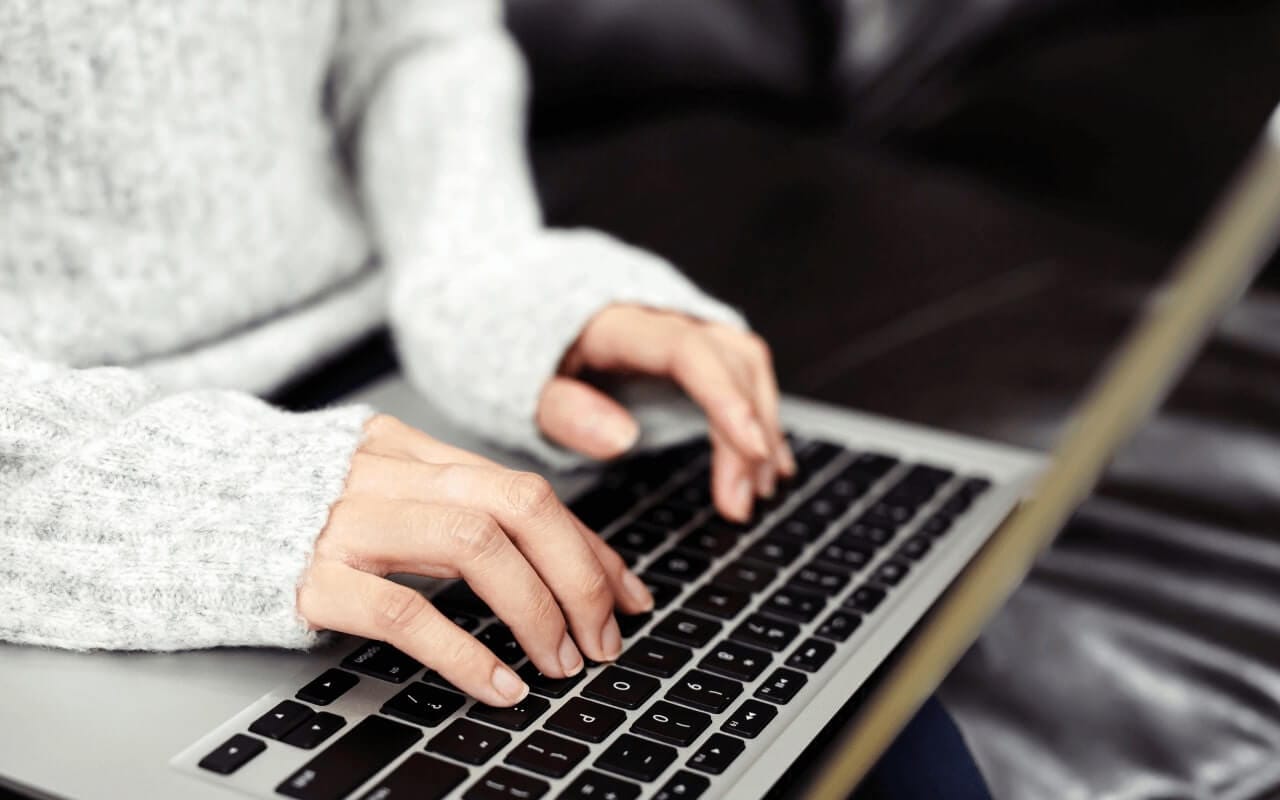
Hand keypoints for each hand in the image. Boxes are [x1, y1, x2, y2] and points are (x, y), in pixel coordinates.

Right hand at [298, 415, 654, 705]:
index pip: (524, 489)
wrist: (163, 507)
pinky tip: (500, 685)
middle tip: (607, 635)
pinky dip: (465, 651)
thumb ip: (442, 503)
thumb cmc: (276, 507)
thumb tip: (539, 555)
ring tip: (563, 661)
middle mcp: (383, 473)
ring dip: (537, 608)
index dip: (587, 546)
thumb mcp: (369, 483)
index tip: (626, 593)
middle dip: (580, 573)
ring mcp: (343, 521)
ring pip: (474, 546)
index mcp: (405, 449)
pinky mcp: (306, 576)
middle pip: (517, 504)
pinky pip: (403, 610)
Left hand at [537, 305, 795, 520]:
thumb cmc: (515, 354)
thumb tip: (622, 439)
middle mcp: (661, 312)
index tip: (752, 450)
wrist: (511, 310)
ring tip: (758, 490)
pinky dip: (756, 415)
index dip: (727, 399)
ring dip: (762, 427)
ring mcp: (681, 323)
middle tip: (741, 503)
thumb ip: (565, 410)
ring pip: (746, 364)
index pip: (689, 352)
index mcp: (618, 320)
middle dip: (750, 432)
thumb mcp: (519, 389)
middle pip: (731, 360)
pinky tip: (763, 460)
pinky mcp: (689, 342)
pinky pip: (739, 370)